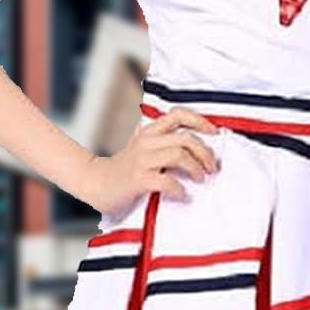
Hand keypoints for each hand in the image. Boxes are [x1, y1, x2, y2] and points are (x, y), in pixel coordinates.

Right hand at [77, 107, 220, 215]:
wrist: (95, 182)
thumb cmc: (124, 169)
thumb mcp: (143, 148)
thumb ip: (164, 143)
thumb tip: (198, 148)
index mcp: (149, 132)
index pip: (178, 115)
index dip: (199, 121)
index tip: (214, 132)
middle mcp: (146, 142)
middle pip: (185, 139)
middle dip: (205, 153)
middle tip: (211, 167)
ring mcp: (141, 160)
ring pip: (178, 155)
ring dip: (195, 168)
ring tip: (200, 178)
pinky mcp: (138, 179)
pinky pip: (166, 181)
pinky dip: (179, 189)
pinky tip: (182, 195)